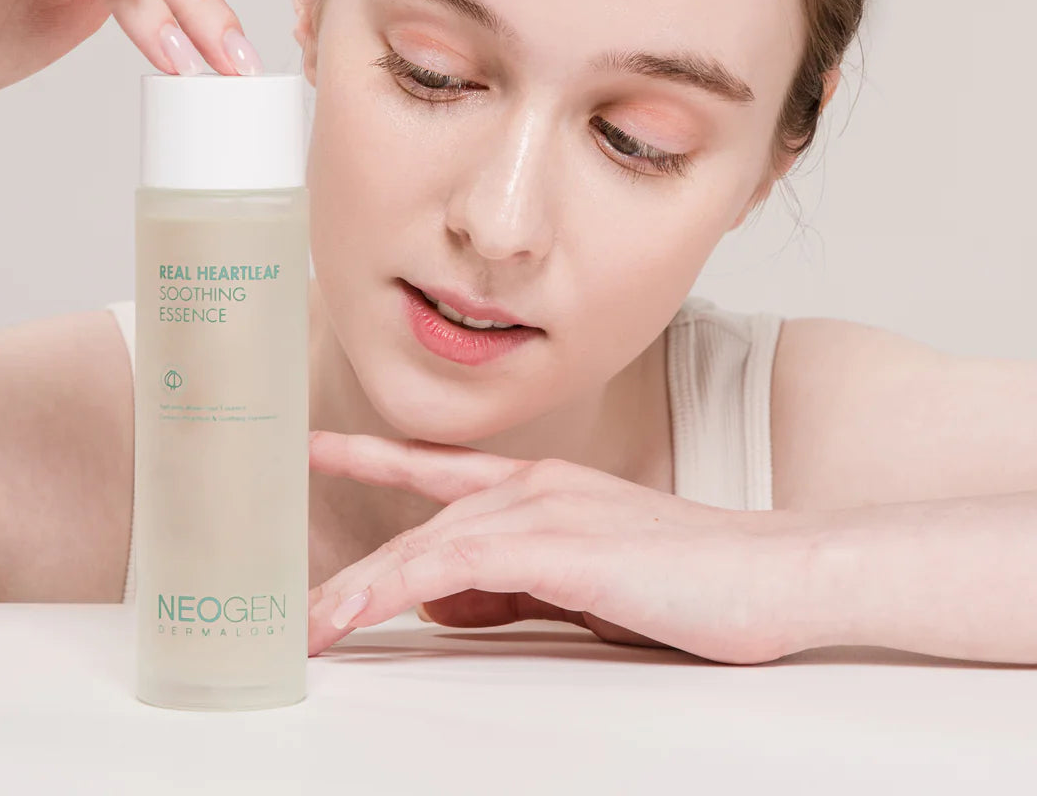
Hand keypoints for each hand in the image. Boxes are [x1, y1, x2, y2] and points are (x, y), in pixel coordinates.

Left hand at [307, 431, 810, 663]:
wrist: (772, 575)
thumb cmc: (689, 583)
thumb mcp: (581, 585)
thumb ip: (513, 586)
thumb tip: (442, 601)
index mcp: (541, 487)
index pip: (438, 470)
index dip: (373, 456)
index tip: (319, 448)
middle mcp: (533, 485)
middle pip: (423, 524)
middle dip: (360, 570)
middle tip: (303, 612)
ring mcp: (544, 507)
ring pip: (428, 543)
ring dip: (364, 589)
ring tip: (314, 628)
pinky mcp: (557, 542)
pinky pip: (453, 564)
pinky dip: (397, 588)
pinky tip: (358, 616)